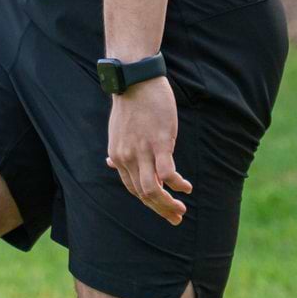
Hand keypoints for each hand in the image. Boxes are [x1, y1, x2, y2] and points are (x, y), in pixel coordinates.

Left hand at [106, 75, 191, 224]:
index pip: (133, 189)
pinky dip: (177, 185)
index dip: (149, 202)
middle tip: (177, 218)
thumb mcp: (117, 131)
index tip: (163, 208)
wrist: (134, 80)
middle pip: (143, 194)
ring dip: (168, 204)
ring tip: (182, 208)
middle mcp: (127, 158)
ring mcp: (142, 152)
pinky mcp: (159, 143)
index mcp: (118, 156)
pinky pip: (167, 174)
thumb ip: (118, 150)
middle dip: (161, 210)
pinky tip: (186, 187)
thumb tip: (110, 163)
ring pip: (153, 190)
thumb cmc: (130, 104)